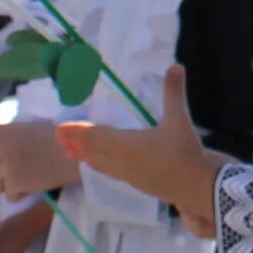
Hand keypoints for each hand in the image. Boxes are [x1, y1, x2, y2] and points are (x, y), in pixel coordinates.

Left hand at [0, 119, 77, 198]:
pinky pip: (8, 196)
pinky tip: (31, 188)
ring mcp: (6, 167)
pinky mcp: (15, 184)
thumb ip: (11, 136)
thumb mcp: (31, 129)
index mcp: (6, 130)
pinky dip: (19, 195)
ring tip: (16, 184)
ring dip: (2, 187)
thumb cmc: (61, 137)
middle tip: (6, 172)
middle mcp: (1, 148)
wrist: (76, 151)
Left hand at [58, 66, 227, 232]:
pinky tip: (99, 166)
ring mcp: (127, 175)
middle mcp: (121, 161)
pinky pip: (109, 172)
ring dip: (84, 156)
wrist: (195, 187)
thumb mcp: (179, 120)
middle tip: (57, 138)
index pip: (95, 135)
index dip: (77, 131)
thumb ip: (174, 93)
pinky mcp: (136, 184)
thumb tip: (175, 65)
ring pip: (99, 164)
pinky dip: (98, 166)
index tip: (60, 127)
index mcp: (126, 144)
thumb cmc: (184, 152)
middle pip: (92, 151)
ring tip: (70, 153)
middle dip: (74, 143)